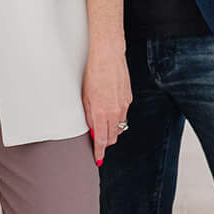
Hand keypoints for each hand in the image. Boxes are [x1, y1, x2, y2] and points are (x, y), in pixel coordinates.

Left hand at [83, 38, 131, 164]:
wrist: (108, 56)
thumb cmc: (94, 72)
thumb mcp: (85, 97)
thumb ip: (90, 116)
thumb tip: (92, 130)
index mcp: (102, 112)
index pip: (102, 140)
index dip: (100, 151)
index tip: (98, 158)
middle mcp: (115, 111)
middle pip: (113, 136)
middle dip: (106, 142)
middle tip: (98, 141)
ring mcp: (124, 105)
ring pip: (120, 126)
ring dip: (112, 129)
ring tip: (103, 124)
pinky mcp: (129, 98)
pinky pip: (123, 114)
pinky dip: (117, 117)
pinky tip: (110, 109)